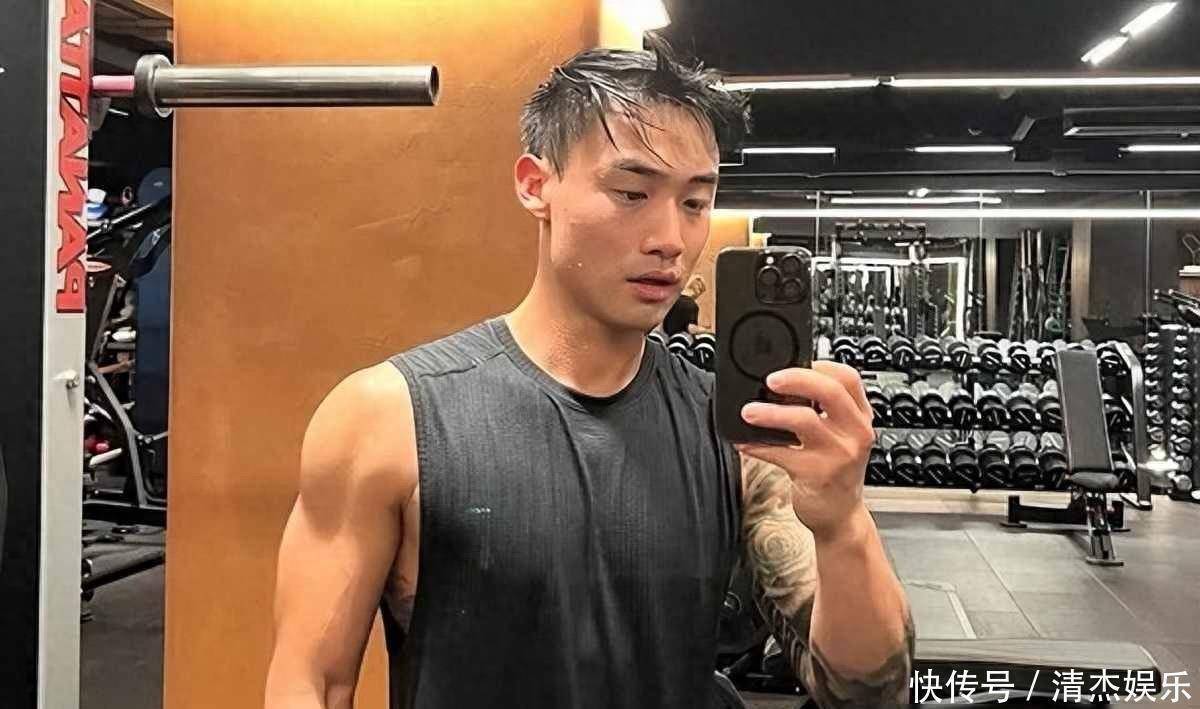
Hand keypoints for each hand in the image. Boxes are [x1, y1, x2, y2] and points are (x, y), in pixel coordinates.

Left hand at [736, 361, 874, 542]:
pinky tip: (745, 442)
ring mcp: (838, 454)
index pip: (848, 378)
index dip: (820, 364)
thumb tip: (782, 382)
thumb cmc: (835, 471)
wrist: (840, 516)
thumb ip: (822, 410)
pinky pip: (783, 454)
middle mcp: (855, 432)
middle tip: (770, 380)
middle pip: (830, 391)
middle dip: (796, 379)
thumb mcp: (840, 436)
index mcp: (860, 417)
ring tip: (748, 411)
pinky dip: (759, 446)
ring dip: (771, 413)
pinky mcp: (818, 475)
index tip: (794, 361)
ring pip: (805, 421)